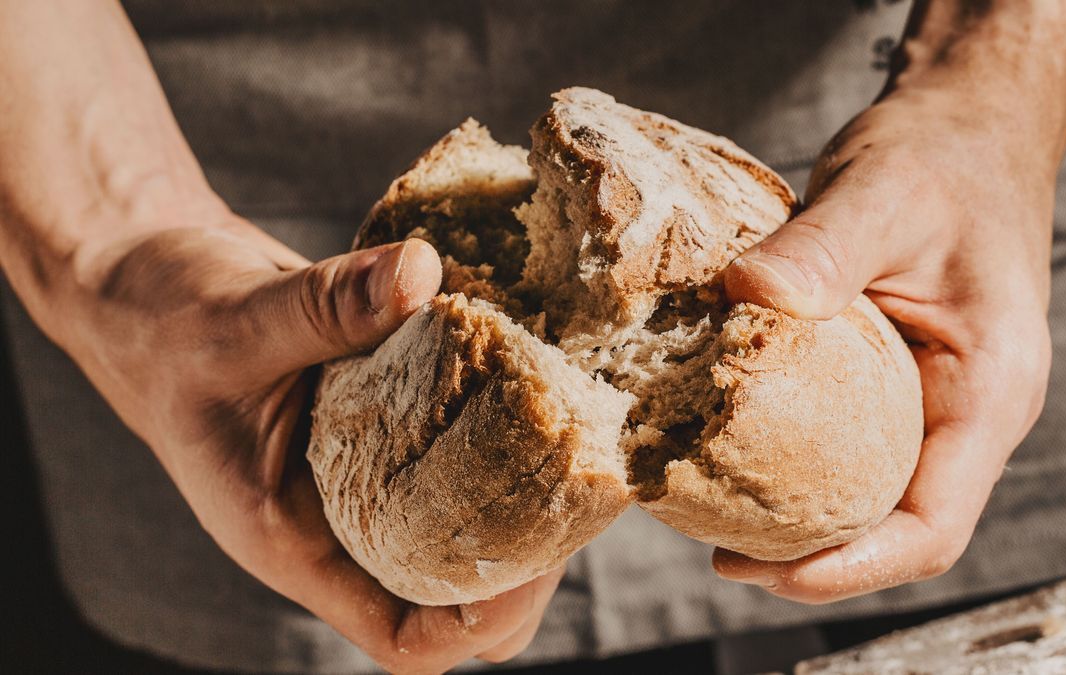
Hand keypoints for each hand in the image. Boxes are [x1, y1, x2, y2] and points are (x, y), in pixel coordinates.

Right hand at [63, 216, 560, 672]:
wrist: (151, 288)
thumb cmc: (165, 325)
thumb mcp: (234, 319)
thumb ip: (324, 306)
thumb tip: (421, 274)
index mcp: (297, 541)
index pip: (404, 635)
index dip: (481, 617)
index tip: (542, 552)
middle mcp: (344, 521)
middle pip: (459, 593)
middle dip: (528, 555)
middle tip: (579, 478)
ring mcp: (371, 474)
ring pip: (469, 519)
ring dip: (525, 485)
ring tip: (573, 426)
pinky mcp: (390, 421)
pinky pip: (459, 443)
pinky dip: (501, 420)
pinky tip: (537, 368)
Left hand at [716, 86, 1053, 601]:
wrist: (965, 127)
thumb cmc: (943, 158)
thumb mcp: (884, 193)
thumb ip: (823, 248)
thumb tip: (743, 295)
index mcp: (990, 390)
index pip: (932, 525)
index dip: (852, 567)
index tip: (767, 570)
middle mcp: (965, 412)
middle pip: (893, 528)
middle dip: (810, 557)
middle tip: (718, 553)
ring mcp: (929, 401)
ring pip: (868, 494)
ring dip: (798, 519)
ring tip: (712, 517)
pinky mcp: (891, 380)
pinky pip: (846, 446)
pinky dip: (792, 464)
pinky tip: (728, 451)